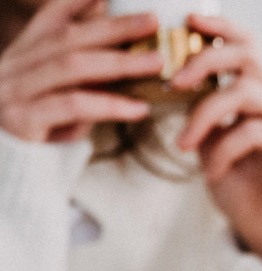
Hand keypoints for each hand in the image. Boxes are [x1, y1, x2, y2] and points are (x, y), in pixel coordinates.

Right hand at [0, 0, 160, 142]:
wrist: (7, 172)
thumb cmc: (41, 133)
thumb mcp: (59, 96)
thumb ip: (84, 75)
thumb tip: (124, 52)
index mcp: (24, 56)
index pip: (50, 18)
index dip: (78, 2)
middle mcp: (15, 67)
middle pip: (69, 38)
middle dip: (114, 27)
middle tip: (152, 22)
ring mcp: (15, 91)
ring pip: (72, 66)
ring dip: (119, 62)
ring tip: (157, 62)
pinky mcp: (22, 120)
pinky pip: (72, 106)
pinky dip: (109, 104)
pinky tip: (139, 108)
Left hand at [173, 14, 261, 265]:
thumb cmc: (243, 190)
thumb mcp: (212, 144)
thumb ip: (203, 114)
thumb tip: (174, 86)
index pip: (248, 46)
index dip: (220, 28)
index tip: (187, 21)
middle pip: (249, 54)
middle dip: (205, 59)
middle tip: (174, 82)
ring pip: (246, 92)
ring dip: (204, 114)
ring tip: (185, 144)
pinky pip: (253, 132)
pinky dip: (223, 151)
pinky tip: (211, 172)